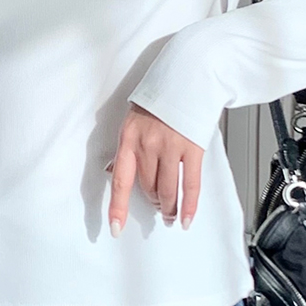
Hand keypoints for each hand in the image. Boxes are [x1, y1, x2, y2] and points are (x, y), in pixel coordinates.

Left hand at [106, 101, 202, 236]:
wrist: (186, 77)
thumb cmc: (158, 98)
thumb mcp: (132, 120)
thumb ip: (126, 148)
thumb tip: (112, 171)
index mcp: (128, 138)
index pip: (120, 180)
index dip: (118, 207)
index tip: (117, 227)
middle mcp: (148, 144)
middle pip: (147, 187)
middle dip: (152, 201)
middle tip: (158, 208)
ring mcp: (171, 147)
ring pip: (167, 190)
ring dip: (169, 207)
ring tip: (170, 215)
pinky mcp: (193, 148)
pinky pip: (190, 185)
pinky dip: (188, 206)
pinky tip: (186, 218)